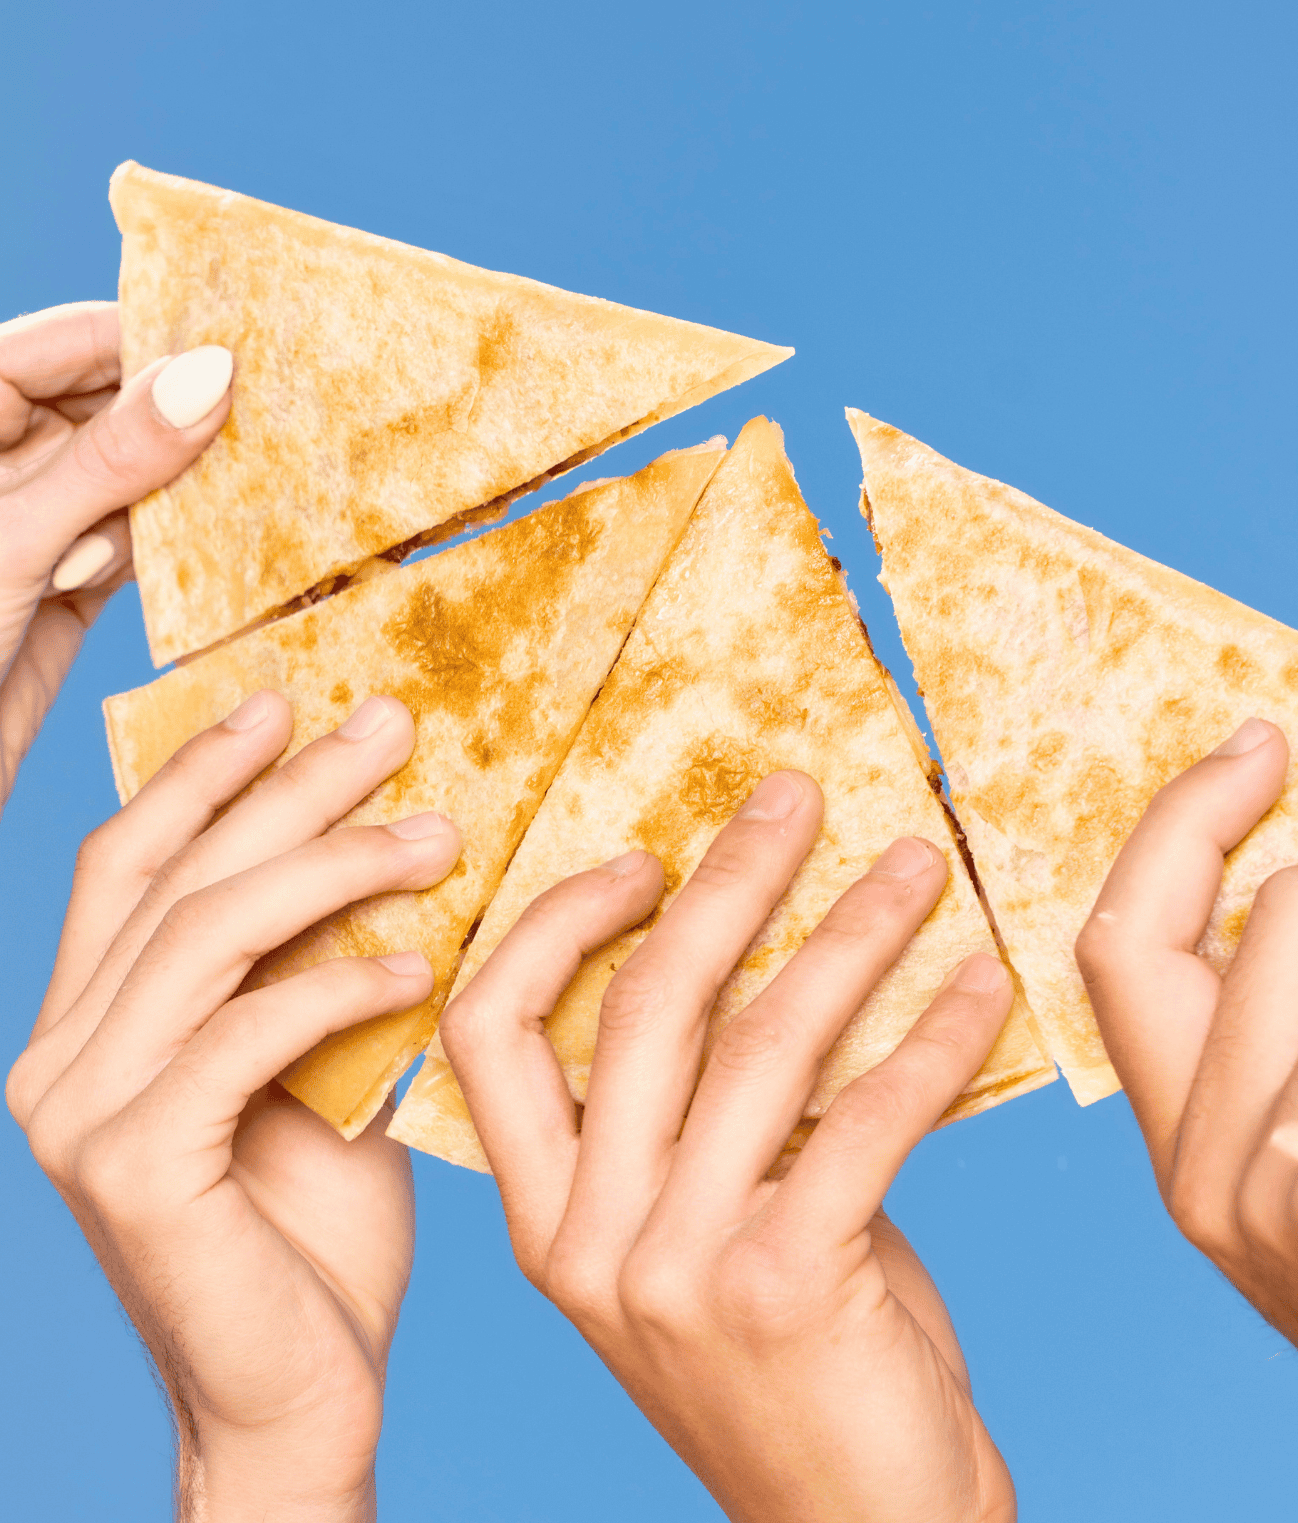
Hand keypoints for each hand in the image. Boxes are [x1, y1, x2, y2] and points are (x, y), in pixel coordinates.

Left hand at [0, 301, 232, 803]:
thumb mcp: (17, 539)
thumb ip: (113, 458)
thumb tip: (212, 374)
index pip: (62, 342)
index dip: (145, 336)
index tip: (237, 344)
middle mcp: (3, 459)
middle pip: (109, 402)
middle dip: (182, 409)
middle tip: (274, 413)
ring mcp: (39, 519)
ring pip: (136, 474)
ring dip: (192, 482)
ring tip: (268, 478)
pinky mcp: (70, 581)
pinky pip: (143, 542)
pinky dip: (184, 544)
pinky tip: (233, 543)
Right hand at [7, 691, 460, 1521]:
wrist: (301, 1393)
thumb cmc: (320, 1229)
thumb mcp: (320, 1071)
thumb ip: (320, 974)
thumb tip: (406, 851)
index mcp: (94, 1025)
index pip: (133, 863)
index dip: (202, 773)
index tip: (289, 703)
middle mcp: (62, 1057)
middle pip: (179, 877)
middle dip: (288, 788)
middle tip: (390, 725)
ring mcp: (83, 1112)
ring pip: (207, 935)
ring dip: (330, 867)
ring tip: (437, 835)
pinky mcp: (133, 1167)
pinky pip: (243, 1035)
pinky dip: (334, 986)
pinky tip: (418, 963)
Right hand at [441, 769, 1016, 1522]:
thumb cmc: (794, 1373)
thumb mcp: (710, 1239)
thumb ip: (712, 1121)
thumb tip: (778, 954)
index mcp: (548, 1220)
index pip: (491, 1031)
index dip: (559, 921)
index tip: (648, 855)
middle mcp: (587, 1240)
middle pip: (645, 1003)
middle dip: (729, 877)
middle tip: (799, 796)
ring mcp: (675, 1269)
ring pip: (762, 1041)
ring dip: (852, 932)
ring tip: (916, 865)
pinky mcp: (783, 1288)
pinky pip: (867, 1118)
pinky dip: (932, 1036)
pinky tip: (981, 985)